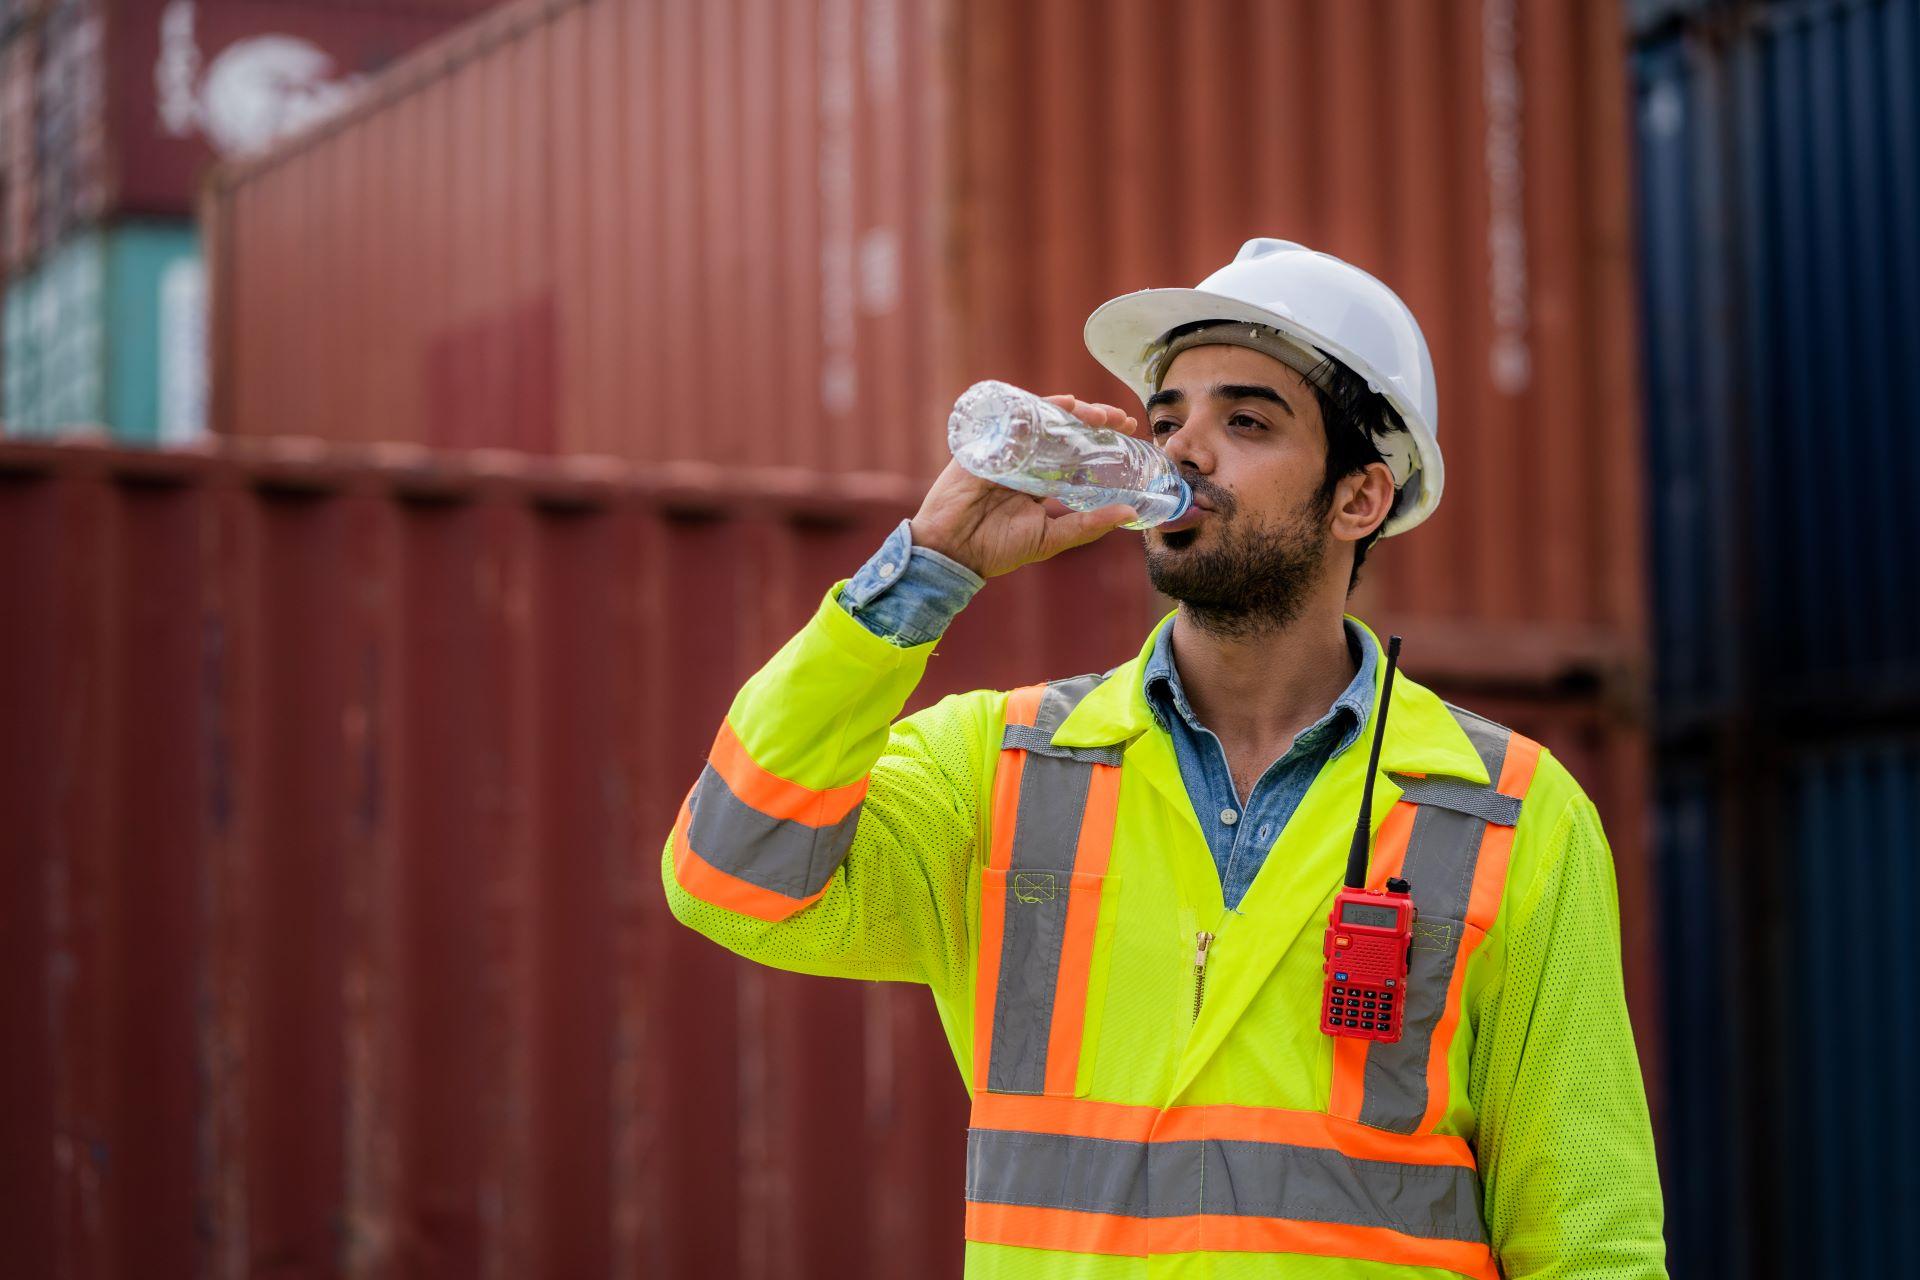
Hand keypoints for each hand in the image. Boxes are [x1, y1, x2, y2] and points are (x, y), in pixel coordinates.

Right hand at [910, 394, 1142, 578]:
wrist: (952, 552)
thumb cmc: (996, 549)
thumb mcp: (1050, 539)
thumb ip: (1088, 525)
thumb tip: (1129, 511)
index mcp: (1040, 482)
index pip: (1075, 454)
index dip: (1101, 441)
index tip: (1128, 432)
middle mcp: (1025, 463)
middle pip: (1063, 432)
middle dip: (1094, 421)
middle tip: (1120, 419)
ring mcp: (1005, 452)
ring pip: (1043, 422)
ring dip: (1073, 413)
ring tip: (1098, 416)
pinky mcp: (986, 445)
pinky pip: (1014, 420)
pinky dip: (1039, 409)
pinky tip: (1063, 406)